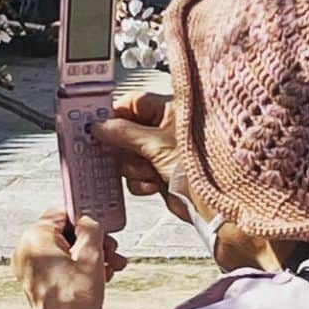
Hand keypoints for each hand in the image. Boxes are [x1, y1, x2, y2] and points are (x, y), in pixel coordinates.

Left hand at [12, 209, 126, 308]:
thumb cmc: (75, 301)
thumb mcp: (91, 256)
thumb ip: (91, 229)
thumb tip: (88, 221)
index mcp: (34, 237)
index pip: (62, 213)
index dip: (86, 219)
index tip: (103, 226)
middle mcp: (26, 250)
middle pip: (65, 233)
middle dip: (93, 241)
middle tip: (112, 250)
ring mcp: (29, 267)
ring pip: (65, 251)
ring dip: (91, 256)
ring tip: (112, 267)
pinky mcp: (36, 282)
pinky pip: (59, 265)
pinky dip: (79, 267)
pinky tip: (101, 276)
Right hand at [92, 92, 188, 222]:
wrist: (212, 204)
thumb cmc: (199, 166)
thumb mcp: (156, 144)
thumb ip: (124, 133)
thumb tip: (99, 125)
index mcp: (169, 111)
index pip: (133, 103)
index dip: (114, 113)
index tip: (96, 123)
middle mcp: (164, 130)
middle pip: (126, 132)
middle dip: (122, 147)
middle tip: (115, 153)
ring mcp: (161, 153)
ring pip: (128, 156)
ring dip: (134, 168)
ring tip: (149, 171)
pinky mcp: (159, 174)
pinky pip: (136, 175)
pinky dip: (141, 182)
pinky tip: (155, 184)